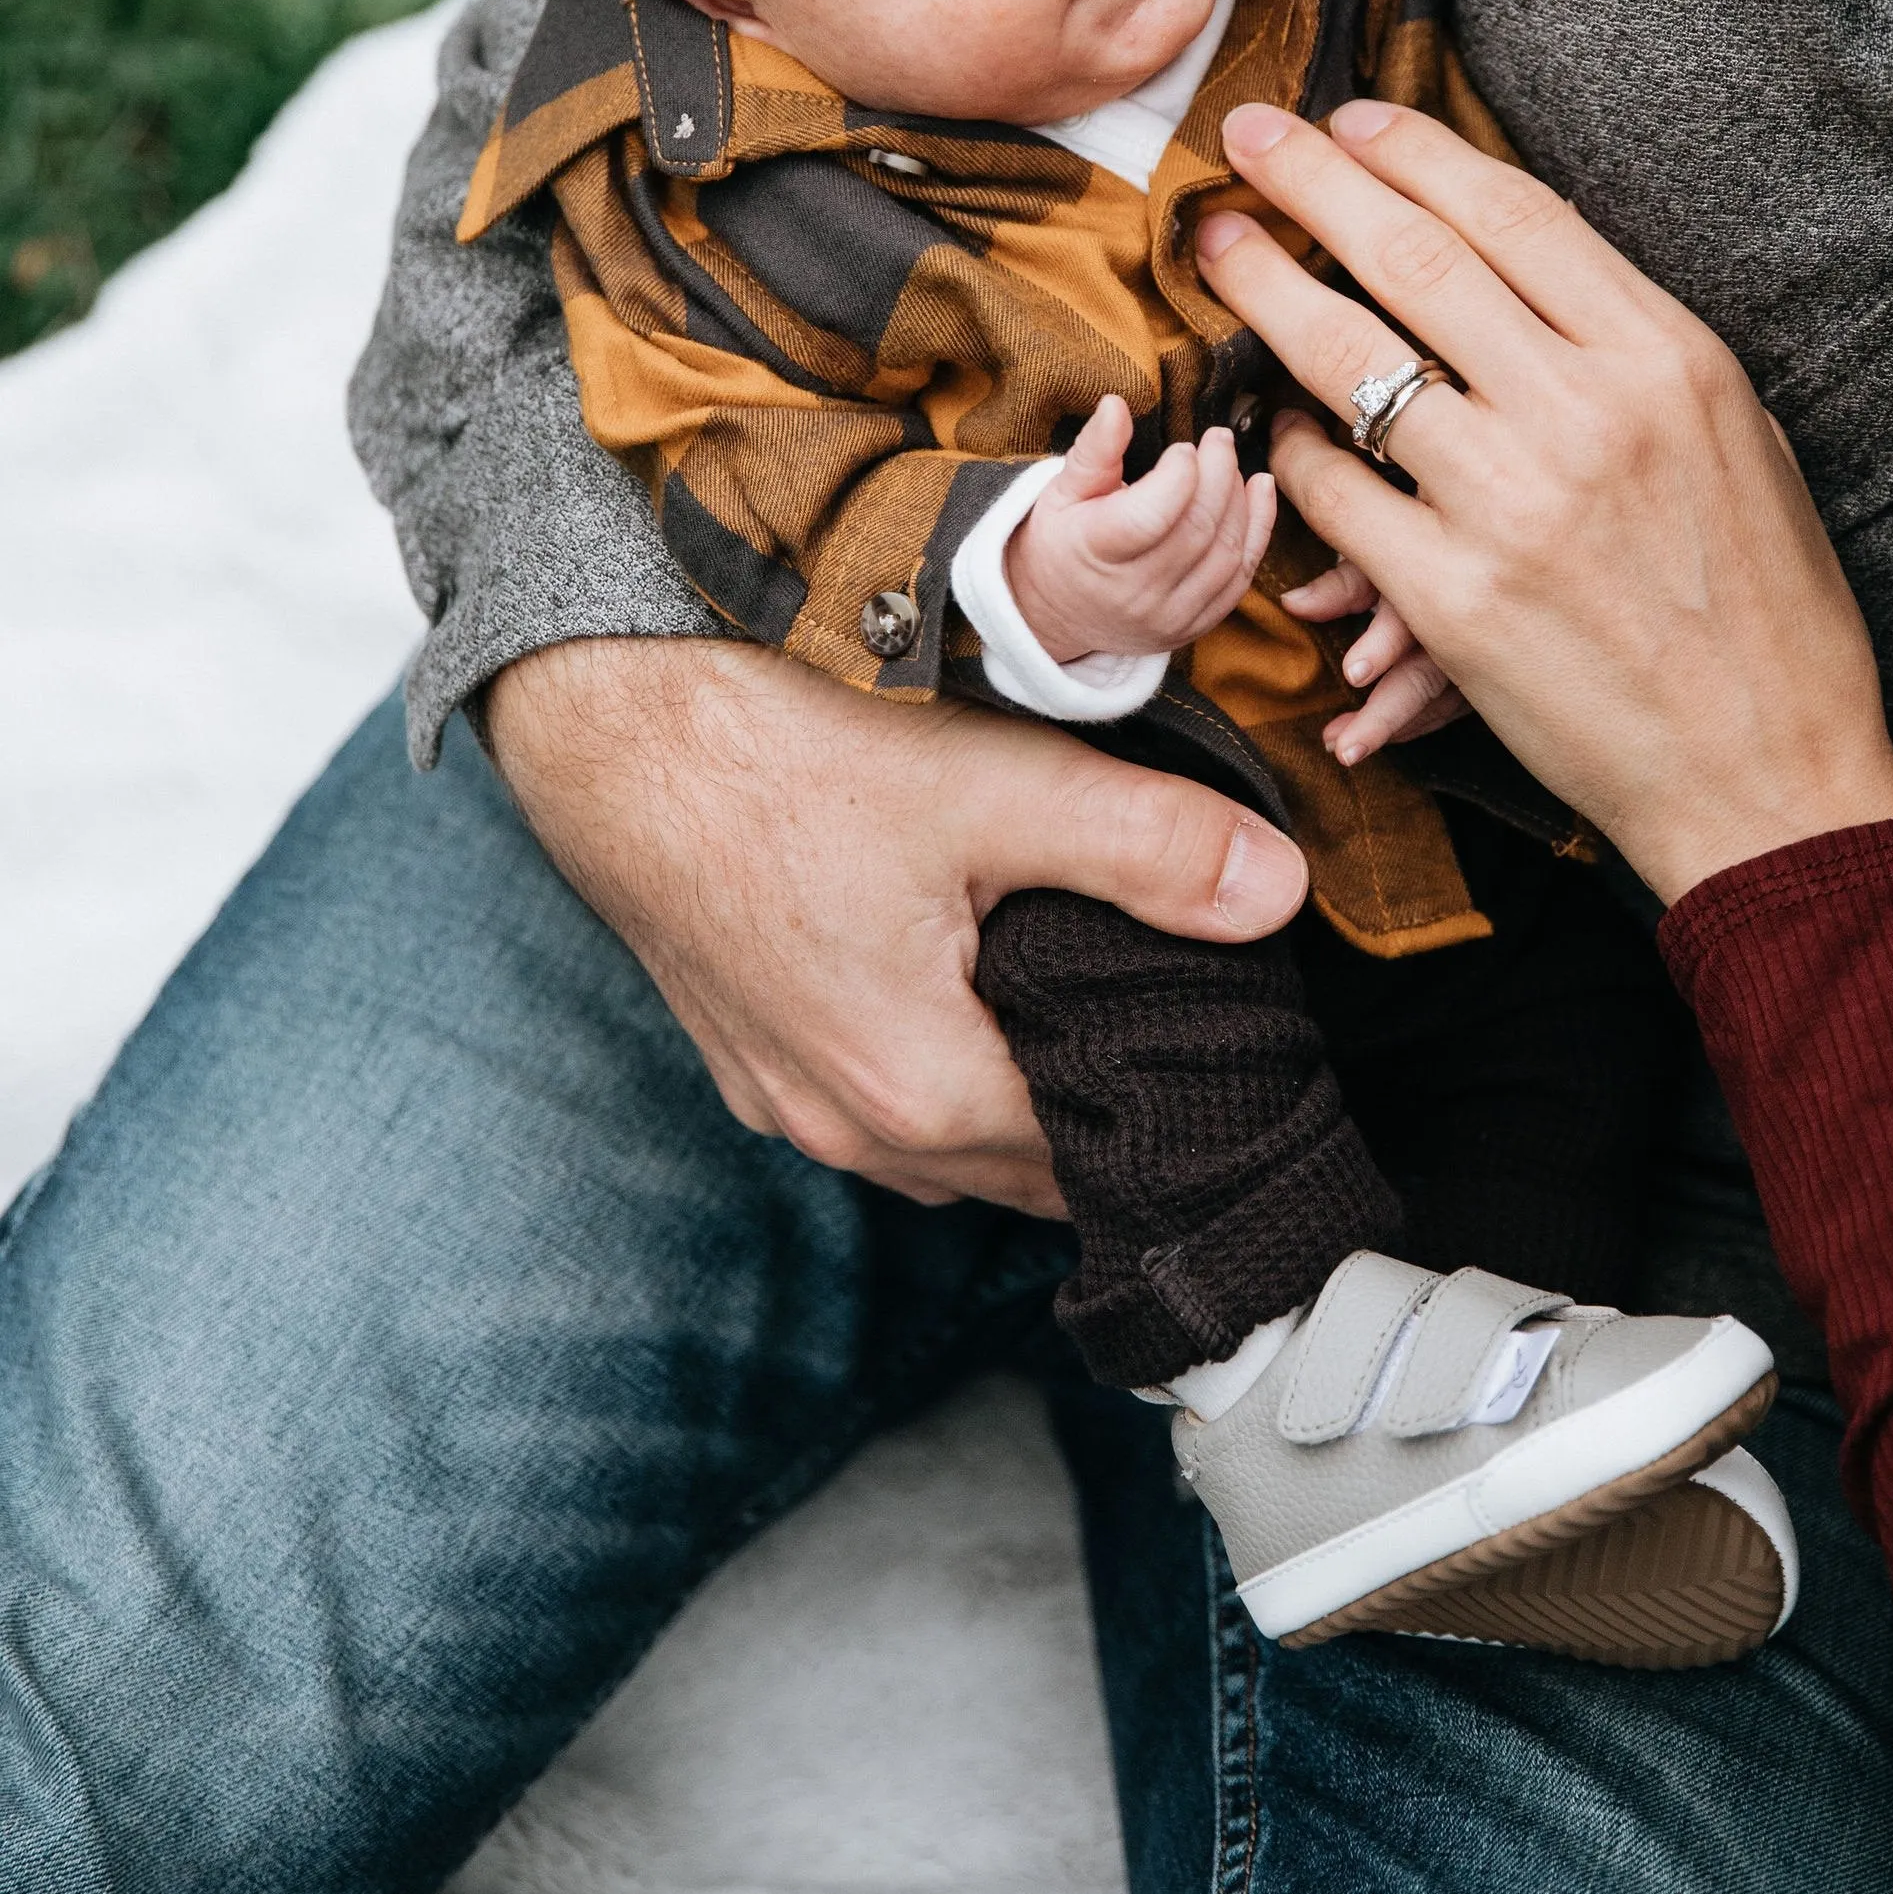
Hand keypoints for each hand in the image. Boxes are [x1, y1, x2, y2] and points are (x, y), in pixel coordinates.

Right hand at [486, 633, 1307, 1209]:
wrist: (611, 728)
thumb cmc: (782, 754)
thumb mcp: (993, 785)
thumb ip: (1148, 846)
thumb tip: (1281, 893)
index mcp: (922, 1092)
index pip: (1099, 1155)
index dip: (1178, 1102)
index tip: (1239, 1050)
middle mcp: (847, 1130)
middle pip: (1027, 1165)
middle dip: (1106, 1109)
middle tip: (1189, 1020)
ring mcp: (786, 1100)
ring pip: (951, 1140)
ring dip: (1021, 1093)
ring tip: (1095, 1003)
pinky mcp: (748, 1058)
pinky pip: (877, 1101)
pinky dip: (940, 1067)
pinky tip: (976, 986)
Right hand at [1006, 395, 1277, 663]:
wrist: (1058, 613)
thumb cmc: (1062, 540)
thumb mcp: (1062, 491)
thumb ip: (1095, 449)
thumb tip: (1116, 405)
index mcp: (1096, 553)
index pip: (1149, 516)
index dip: (1179, 476)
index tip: (1183, 448)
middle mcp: (1133, 592)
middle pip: (1196, 530)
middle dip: (1218, 475)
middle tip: (1220, 439)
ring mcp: (1167, 616)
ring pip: (1224, 554)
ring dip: (1239, 501)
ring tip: (1232, 463)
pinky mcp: (1193, 626)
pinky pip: (1239, 579)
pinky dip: (1257, 532)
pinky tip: (1259, 492)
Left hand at [1193, 100, 1892, 903]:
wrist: (1770, 774)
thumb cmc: (1768, 608)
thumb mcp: (1741, 438)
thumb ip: (1636, 351)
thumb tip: (1530, 263)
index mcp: (1669, 358)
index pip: (1514, 212)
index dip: (1416, 152)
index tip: (1352, 120)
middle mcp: (1590, 412)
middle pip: (1414, 255)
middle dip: (1312, 181)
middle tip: (1251, 134)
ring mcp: (1515, 504)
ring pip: (1349, 359)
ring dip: (1264, 289)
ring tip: (1216, 247)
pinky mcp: (1454, 599)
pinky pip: (1335, 490)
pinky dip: (1292, 446)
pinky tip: (1273, 424)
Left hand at [1281, 553, 1466, 763]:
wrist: (1482, 545)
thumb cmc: (1417, 534)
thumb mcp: (1380, 547)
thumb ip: (1342, 581)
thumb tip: (1293, 606)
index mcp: (1432, 574)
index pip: (1408, 613)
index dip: (1381, 642)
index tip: (1353, 674)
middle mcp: (1461, 617)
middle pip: (1426, 673)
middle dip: (1384, 715)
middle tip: (1344, 748)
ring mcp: (1480, 648)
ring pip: (1440, 699)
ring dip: (1394, 726)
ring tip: (1344, 747)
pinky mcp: (1487, 669)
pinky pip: (1454, 706)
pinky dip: (1419, 723)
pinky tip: (1388, 736)